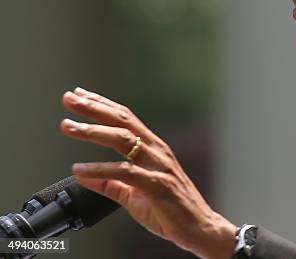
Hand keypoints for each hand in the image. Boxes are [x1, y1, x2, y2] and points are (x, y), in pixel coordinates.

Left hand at [60, 87, 235, 258]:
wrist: (199, 228)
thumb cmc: (171, 210)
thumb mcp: (134, 195)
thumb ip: (111, 184)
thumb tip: (84, 176)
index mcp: (153, 148)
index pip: (125, 119)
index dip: (102, 105)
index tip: (80, 95)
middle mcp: (157, 151)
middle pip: (123, 121)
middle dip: (94, 108)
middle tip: (70, 98)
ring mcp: (158, 166)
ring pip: (123, 139)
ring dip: (93, 131)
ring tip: (69, 127)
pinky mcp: (158, 184)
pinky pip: (125, 173)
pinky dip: (100, 170)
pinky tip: (80, 170)